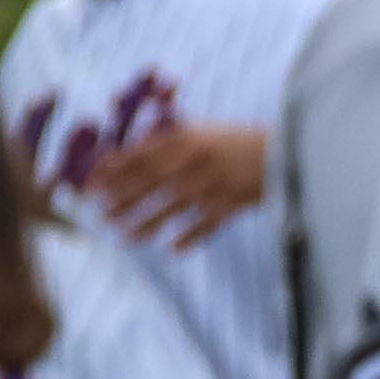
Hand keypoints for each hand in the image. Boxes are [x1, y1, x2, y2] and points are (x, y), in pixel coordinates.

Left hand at [85, 124, 271, 243]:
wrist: (288, 152)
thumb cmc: (241, 141)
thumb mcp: (205, 130)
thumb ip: (173, 137)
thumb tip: (136, 145)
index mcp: (185, 139)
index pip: (140, 155)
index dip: (113, 169)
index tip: (91, 182)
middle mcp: (194, 162)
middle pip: (149, 182)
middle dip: (121, 197)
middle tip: (99, 211)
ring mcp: (213, 185)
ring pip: (172, 207)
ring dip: (146, 222)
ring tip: (124, 236)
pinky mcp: (233, 205)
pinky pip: (207, 225)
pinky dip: (190, 237)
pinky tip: (172, 248)